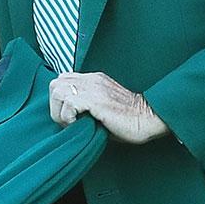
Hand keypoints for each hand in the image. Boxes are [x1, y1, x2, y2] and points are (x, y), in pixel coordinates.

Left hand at [50, 72, 166, 143]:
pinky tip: (80, 124)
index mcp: (93, 79)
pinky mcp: (95, 99)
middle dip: (55, 106)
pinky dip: (68, 116)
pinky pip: (69, 103)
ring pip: (57, 91)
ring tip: (73, 123)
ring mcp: (93, 87)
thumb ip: (86, 105)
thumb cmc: (128, 120)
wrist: (149, 119)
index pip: (62, 80)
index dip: (60, 100)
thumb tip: (66, 117)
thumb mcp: (102, 108)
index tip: (70, 117)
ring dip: (60, 111)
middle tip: (68, 121)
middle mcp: (91, 79)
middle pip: (55, 84)